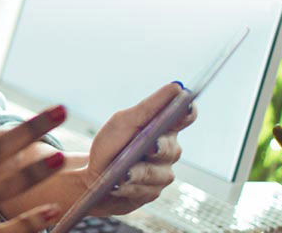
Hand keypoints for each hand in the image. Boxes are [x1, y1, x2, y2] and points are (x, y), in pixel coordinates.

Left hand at [82, 82, 196, 215]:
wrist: (93, 178)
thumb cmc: (111, 146)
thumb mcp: (124, 122)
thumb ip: (149, 107)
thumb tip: (176, 88)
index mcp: (164, 128)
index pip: (184, 117)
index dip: (187, 112)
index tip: (185, 105)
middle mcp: (168, 151)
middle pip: (171, 149)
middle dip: (159, 148)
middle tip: (150, 146)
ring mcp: (162, 174)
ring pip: (159, 174)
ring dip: (139, 172)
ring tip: (124, 173)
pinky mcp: (151, 193)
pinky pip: (145, 191)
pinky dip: (128, 187)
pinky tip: (117, 185)